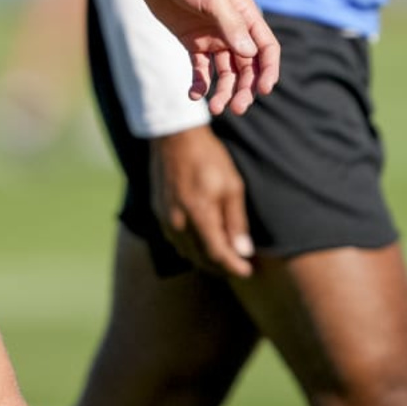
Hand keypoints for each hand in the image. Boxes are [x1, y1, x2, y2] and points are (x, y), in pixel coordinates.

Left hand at [129, 0, 279, 116]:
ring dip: (224, 91)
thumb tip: (250, 55)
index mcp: (246, 16)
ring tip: (216, 108)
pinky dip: (200, 84)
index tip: (263, 91)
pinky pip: (201, 69)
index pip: (266, 49)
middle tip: (236, 108)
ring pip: (225, 72)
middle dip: (245, 88)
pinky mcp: (191, 41)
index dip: (269, 71)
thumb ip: (231, 26)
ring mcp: (212, 37)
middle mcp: (232, 29)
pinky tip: (194, 95)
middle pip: (247, 67)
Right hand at [150, 126, 254, 277]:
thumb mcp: (231, 186)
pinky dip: (190, 246)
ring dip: (205, 258)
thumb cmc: (207, 157)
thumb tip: (243, 251)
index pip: (217, 254)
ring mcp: (164, 216)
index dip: (235, 267)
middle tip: (240, 266)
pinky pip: (174, 238)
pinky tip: (201, 241)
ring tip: (223, 256)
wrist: (173, 135)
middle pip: (200, 258)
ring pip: (185, 251)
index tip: (249, 270)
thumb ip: (236, 221)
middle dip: (222, 267)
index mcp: (198, 215)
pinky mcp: (157, 209)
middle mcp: (177, 221)